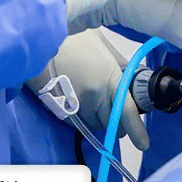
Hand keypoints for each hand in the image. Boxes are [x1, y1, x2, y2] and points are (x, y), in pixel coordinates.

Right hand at [26, 29, 148, 150]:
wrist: (37, 41)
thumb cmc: (71, 37)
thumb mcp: (101, 43)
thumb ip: (118, 63)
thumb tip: (131, 76)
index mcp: (109, 78)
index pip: (127, 111)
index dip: (137, 130)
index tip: (143, 144)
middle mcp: (94, 96)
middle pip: (112, 124)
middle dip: (116, 122)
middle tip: (115, 112)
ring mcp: (75, 105)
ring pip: (94, 125)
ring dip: (99, 119)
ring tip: (94, 101)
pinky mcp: (59, 110)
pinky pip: (77, 123)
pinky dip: (82, 117)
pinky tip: (78, 101)